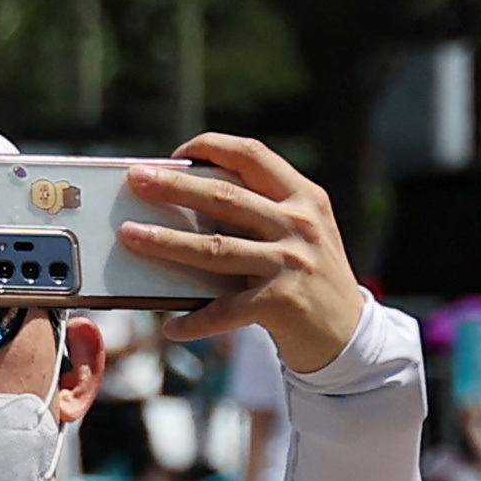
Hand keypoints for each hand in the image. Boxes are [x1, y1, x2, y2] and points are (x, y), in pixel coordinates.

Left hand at [122, 134, 371, 377]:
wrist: (349, 333)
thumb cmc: (308, 279)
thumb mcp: (297, 234)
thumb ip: (258, 215)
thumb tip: (186, 206)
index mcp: (302, 197)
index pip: (252, 156)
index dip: (212, 147)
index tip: (177, 153)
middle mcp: (298, 224)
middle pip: (225, 197)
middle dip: (175, 187)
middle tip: (136, 180)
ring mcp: (291, 263)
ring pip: (216, 249)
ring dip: (167, 242)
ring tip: (130, 236)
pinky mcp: (282, 303)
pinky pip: (226, 310)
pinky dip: (195, 321)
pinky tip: (171, 327)